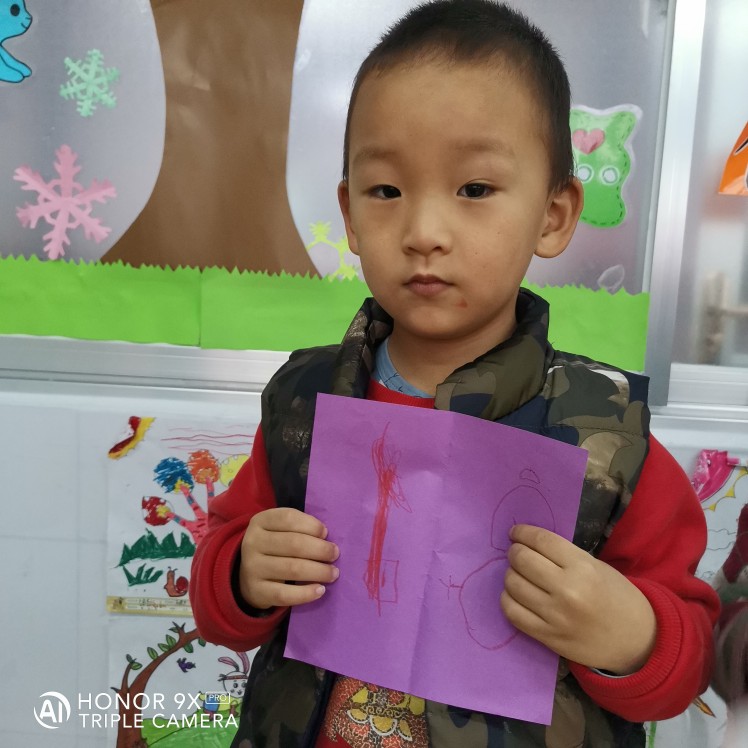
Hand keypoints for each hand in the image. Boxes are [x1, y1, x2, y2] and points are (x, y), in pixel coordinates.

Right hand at [239, 507, 339, 609]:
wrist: (248, 575)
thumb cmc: (274, 547)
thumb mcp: (279, 529)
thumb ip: (299, 528)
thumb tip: (325, 537)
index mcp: (261, 521)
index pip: (288, 518)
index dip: (311, 525)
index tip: (326, 533)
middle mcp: (253, 542)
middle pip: (294, 544)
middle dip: (320, 549)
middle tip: (335, 554)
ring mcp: (252, 567)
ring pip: (292, 569)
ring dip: (319, 571)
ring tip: (333, 573)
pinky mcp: (256, 591)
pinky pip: (284, 594)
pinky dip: (306, 593)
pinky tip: (320, 590)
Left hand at [500, 524, 656, 673]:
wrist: (638, 641)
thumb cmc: (617, 597)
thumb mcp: (596, 566)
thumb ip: (564, 555)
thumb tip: (528, 544)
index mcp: (583, 567)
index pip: (541, 541)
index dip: (522, 533)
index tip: (515, 532)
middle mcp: (567, 590)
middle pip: (522, 560)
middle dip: (514, 552)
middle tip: (516, 553)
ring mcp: (556, 616)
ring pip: (513, 585)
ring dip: (510, 575)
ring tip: (518, 574)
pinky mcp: (548, 637)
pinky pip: (513, 613)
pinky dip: (508, 599)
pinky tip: (516, 595)